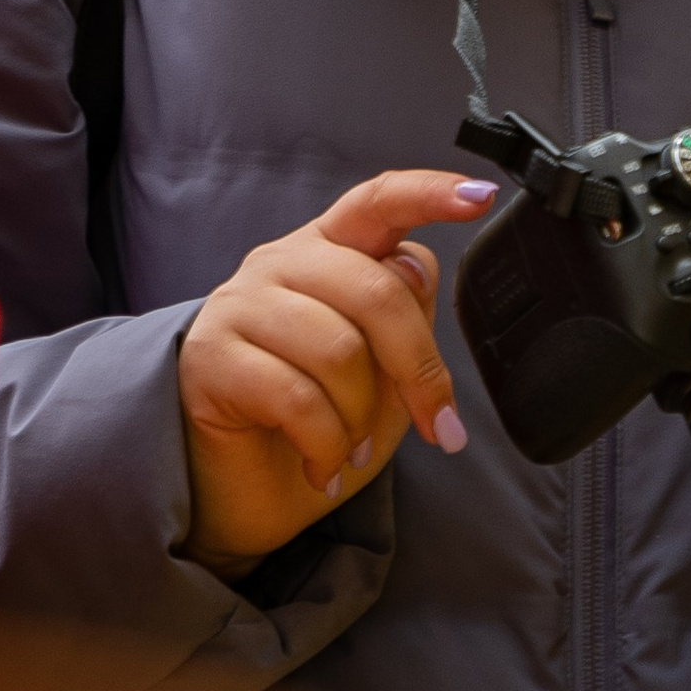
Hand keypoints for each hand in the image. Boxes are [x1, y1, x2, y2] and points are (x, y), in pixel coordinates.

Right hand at [177, 169, 496, 580]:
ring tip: (349, 450)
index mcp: (328, 252)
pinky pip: (297, 398)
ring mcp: (239, 305)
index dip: (429, 195)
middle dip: (419, 371)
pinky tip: (321, 467)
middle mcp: (280, 263)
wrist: (240, 495)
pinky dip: (326, 447)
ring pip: (339, 350)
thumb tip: (416, 270)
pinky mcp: (209, 357)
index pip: (377, 203)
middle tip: (440, 429)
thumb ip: (402, 316)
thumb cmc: (315, 426)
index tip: (481, 195)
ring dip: (360, 420)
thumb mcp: (379, 373)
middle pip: (377, 291)